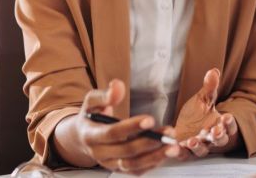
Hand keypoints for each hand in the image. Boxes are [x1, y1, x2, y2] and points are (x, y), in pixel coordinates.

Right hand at [63, 79, 179, 173]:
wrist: (81, 137)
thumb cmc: (91, 116)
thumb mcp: (92, 101)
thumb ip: (105, 94)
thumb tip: (118, 85)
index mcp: (91, 135)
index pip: (112, 133)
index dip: (131, 127)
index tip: (150, 119)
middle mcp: (99, 153)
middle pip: (126, 151)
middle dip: (149, 142)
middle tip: (169, 133)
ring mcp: (109, 163)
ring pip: (133, 165)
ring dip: (155, 157)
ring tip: (174, 147)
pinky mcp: (119, 169)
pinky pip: (136, 171)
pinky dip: (152, 163)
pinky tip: (166, 153)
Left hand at [173, 68, 240, 156]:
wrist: (185, 126)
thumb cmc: (198, 114)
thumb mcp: (204, 99)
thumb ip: (210, 87)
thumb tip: (213, 71)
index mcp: (220, 125)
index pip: (230, 126)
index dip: (229, 123)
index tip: (227, 117)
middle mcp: (212, 139)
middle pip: (220, 141)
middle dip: (218, 136)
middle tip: (215, 132)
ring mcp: (200, 146)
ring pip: (203, 150)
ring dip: (199, 146)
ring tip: (193, 141)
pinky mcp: (185, 152)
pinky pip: (185, 155)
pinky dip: (181, 153)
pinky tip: (177, 147)